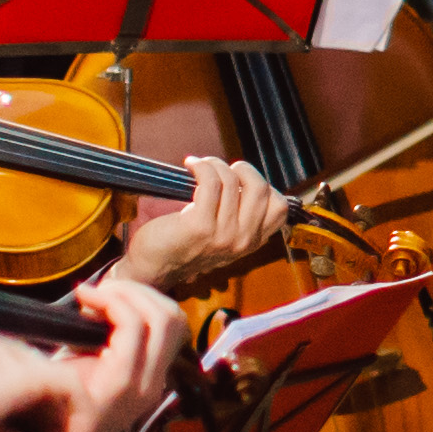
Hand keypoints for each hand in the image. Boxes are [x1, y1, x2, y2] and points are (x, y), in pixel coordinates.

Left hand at [116, 153, 289, 297]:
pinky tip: (191, 166)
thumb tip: (245, 178)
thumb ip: (241, 217)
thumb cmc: (184, 245)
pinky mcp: (200, 226)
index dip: (264, 186)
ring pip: (232, 182)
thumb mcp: (224, 237)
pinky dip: (201, 167)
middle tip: (222, 168)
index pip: (279, 207)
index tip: (242, 181)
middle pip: (260, 189)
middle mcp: (242, 241)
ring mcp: (223, 235)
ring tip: (201, 166)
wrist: (153, 266)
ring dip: (215, 164)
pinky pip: (210, 182)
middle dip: (243, 169)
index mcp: (252, 242)